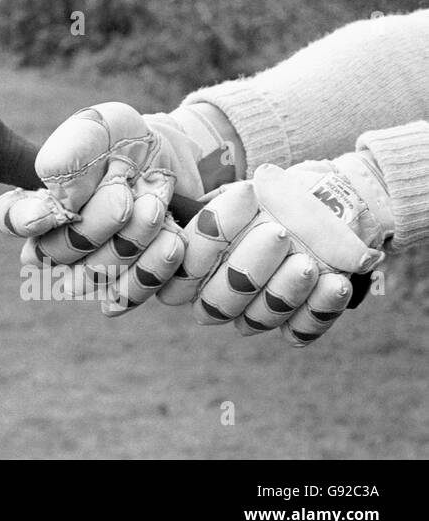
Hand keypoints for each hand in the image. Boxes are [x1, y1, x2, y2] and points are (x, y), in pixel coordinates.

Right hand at [0, 101, 242, 299]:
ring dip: (132, 239)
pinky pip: (132, 294)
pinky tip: (172, 238)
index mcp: (38, 199)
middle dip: (97, 223)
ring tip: (156, 206)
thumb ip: (69, 155)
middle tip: (125, 192)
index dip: (25, 221)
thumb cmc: (123, 141)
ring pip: (96, 277)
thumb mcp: (96, 126)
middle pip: (59, 254)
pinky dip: (156, 265)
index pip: (10, 219)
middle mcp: (58, 240)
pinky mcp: (129, 285)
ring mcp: (92, 268)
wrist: (172, 158)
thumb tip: (62, 201)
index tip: (53, 210)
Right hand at [179, 156, 390, 345]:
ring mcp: (253, 310)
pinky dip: (318, 309)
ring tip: (308, 264)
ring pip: (256, 318)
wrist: (326, 212)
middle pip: (217, 301)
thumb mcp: (256, 189)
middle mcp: (216, 289)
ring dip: (284, 291)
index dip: (207, 239)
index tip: (239, 204)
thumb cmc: (280, 197)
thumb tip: (242, 194)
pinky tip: (335, 283)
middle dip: (248, 268)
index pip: (185, 261)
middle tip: (279, 234)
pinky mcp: (292, 324)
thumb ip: (240, 197)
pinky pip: (299, 331)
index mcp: (194, 257)